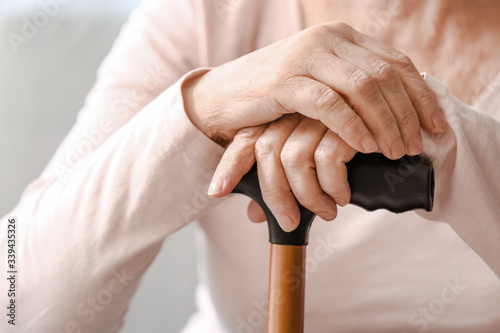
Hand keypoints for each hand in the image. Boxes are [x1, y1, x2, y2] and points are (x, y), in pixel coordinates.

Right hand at [183, 22, 446, 152]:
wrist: (223, 96)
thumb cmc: (276, 96)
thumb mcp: (321, 82)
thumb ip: (353, 84)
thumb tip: (399, 108)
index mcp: (341, 37)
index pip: (396, 62)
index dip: (422, 95)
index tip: (436, 125)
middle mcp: (327, 39)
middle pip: (384, 75)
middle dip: (407, 114)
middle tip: (417, 145)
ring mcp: (305, 56)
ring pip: (362, 88)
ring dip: (385, 123)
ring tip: (395, 152)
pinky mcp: (284, 81)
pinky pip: (330, 104)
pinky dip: (352, 127)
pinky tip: (364, 147)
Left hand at [209, 114, 356, 231]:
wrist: (406, 130)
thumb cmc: (354, 153)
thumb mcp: (314, 166)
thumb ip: (283, 184)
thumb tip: (252, 216)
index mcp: (283, 116)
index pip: (248, 138)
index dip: (231, 165)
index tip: (217, 191)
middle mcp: (297, 111)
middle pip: (266, 151)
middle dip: (275, 197)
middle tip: (290, 224)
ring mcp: (321, 112)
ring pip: (292, 160)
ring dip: (308, 197)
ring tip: (328, 211)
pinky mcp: (348, 118)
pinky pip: (325, 160)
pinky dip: (332, 187)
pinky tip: (344, 196)